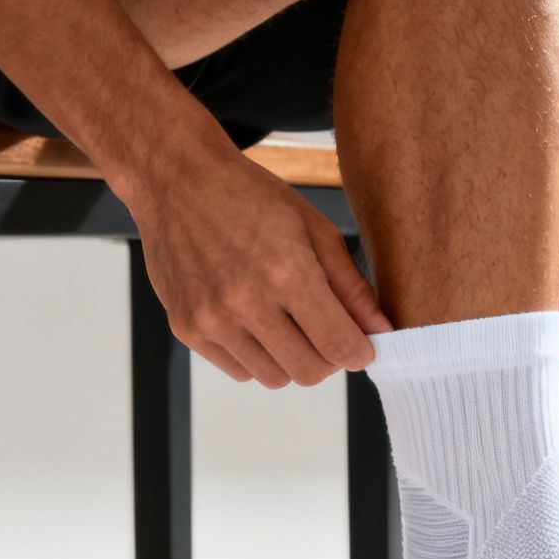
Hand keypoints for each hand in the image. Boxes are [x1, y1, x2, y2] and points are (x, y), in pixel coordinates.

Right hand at [127, 144, 391, 386]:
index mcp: (287, 273)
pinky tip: (253, 319)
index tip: (361, 344)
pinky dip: (255, 356)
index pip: (339, 346)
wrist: (177, 179)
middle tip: (324, 330)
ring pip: (274, 378)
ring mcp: (212, 320)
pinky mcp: (187, 329)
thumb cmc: (250, 196)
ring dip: (290, 358)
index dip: (359, 352)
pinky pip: (238, 371)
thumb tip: (381, 332)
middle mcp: (246, 303)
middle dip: (327, 358)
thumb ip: (352, 287)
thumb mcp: (314, 229)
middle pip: (309, 372)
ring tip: (284, 319)